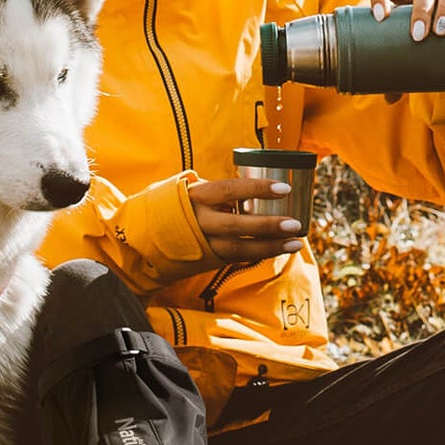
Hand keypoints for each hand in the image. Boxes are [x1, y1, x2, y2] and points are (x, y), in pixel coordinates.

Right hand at [188, 177, 304, 262]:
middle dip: (267, 226)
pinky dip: (259, 253)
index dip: (257, 189)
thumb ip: (223, 192)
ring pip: (238, 247)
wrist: (148, 235)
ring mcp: (202, 243)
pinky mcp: (207, 258)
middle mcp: (199, 221)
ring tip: (296, 243)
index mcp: (198, 196)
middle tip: (296, 224)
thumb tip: (259, 185)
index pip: (229, 189)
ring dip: (269, 246)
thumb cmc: (182, 205)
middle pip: (235, 225)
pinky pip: (237, 257)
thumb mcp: (196, 191)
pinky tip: (280, 249)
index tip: (284, 189)